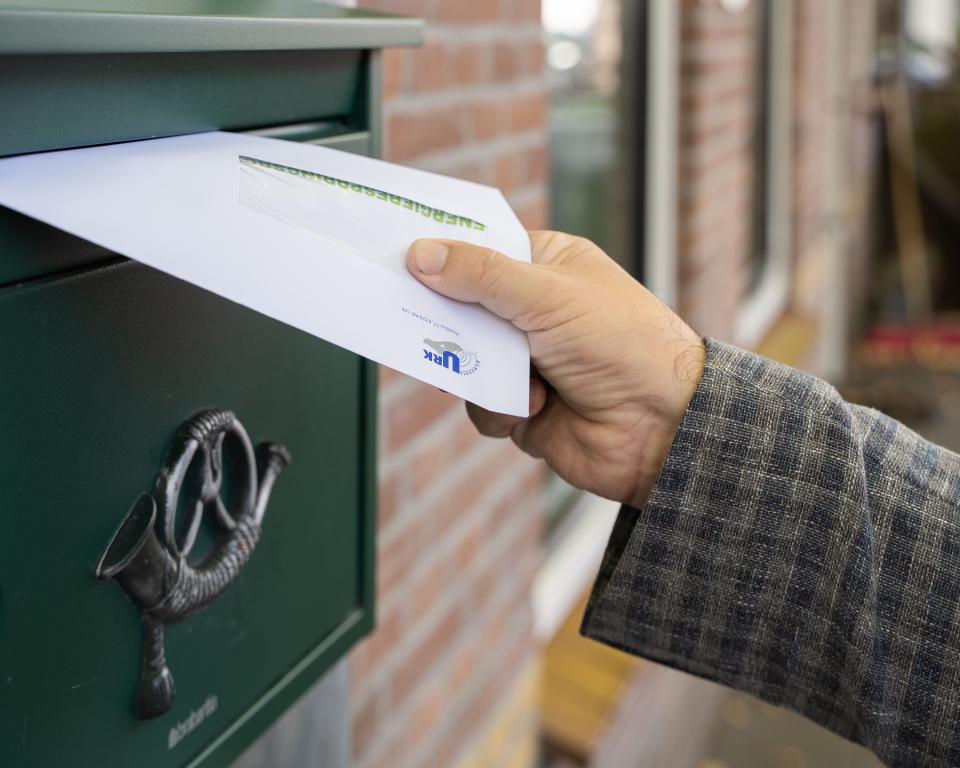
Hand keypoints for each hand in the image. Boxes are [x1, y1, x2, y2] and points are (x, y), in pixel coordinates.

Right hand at [406, 232, 704, 507]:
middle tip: (416, 319)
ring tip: (513, 377)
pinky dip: (498, 408)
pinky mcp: (521, 406)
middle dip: (450, 320)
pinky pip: (478, 403)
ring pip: (464, 358)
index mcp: (547, 267)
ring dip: (481, 371)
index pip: (481, 250)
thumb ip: (481, 275)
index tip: (401, 255)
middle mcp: (533, 312)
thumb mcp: (548, 297)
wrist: (661, 428)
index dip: (443, 254)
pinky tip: (532, 408)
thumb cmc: (623, 344)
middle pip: (462, 306)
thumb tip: (422, 254)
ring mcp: (526, 361)